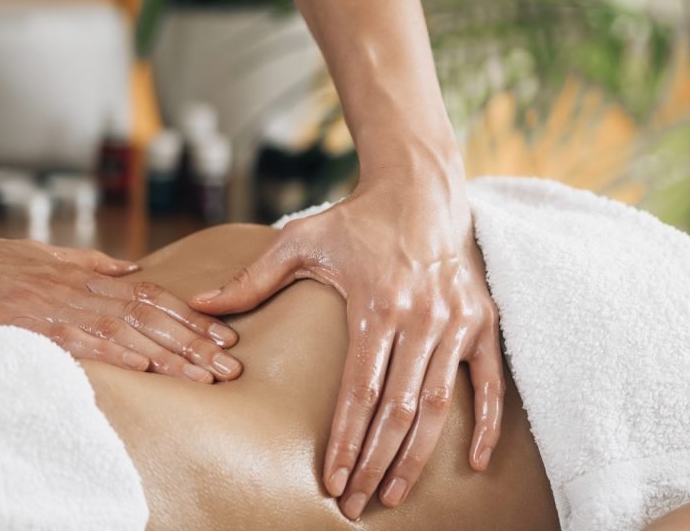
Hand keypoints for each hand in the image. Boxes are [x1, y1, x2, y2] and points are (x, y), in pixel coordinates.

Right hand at [0, 231, 241, 381]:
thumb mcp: (49, 255)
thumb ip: (94, 263)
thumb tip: (134, 269)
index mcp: (89, 276)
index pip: (153, 297)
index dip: (191, 318)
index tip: (223, 337)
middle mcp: (82, 290)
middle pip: (150, 319)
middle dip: (193, 344)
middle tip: (228, 365)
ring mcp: (59, 308)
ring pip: (127, 332)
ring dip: (168, 355)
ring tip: (202, 375)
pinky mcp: (34, 326)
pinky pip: (82, 342)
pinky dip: (115, 352)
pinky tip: (145, 366)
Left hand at [189, 171, 504, 518]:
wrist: (420, 190)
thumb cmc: (356, 219)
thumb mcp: (300, 240)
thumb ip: (252, 278)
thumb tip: (200, 304)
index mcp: (375, 303)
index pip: (359, 390)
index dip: (344, 439)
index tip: (330, 480)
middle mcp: (419, 317)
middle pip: (396, 408)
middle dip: (373, 462)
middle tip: (355, 504)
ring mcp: (454, 321)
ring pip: (439, 404)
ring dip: (418, 455)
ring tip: (393, 493)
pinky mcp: (480, 321)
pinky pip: (490, 381)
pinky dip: (488, 423)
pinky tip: (476, 463)